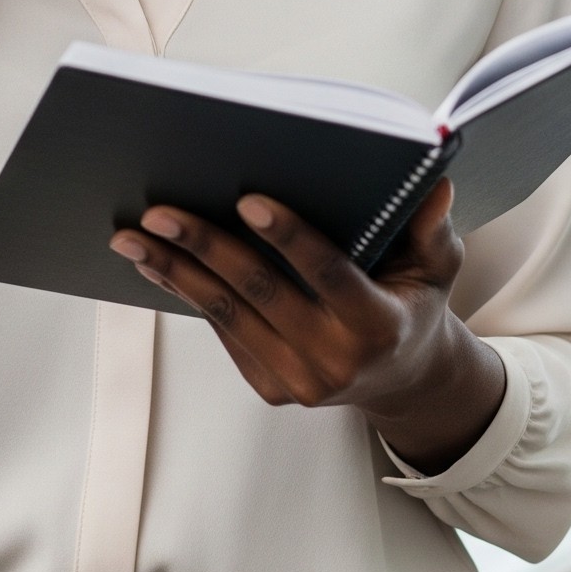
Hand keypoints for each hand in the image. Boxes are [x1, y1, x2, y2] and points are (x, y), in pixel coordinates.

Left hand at [109, 179, 506, 474]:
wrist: (403, 380)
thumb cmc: (414, 303)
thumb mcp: (438, 266)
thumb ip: (433, 229)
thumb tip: (434, 183)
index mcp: (379, 324)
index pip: (329, 274)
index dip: (289, 237)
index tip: (247, 200)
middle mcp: (336, 361)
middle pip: (260, 294)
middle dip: (205, 248)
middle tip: (159, 211)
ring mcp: (299, 381)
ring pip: (228, 315)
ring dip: (174, 272)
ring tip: (132, 237)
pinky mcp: (270, 389)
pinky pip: (224, 332)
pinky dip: (186, 294)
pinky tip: (157, 262)